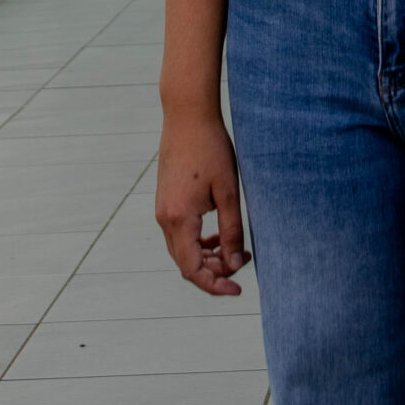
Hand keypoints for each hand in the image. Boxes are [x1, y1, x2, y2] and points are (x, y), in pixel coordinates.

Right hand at [155, 105, 249, 294]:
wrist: (187, 114)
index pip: (193, 270)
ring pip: (182, 249)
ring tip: (235, 250)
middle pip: (186, 263)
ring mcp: (162, 209)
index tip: (238, 289)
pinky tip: (218, 233)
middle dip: (214, 271)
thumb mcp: (228, 191)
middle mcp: (164, 218)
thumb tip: (234, 265)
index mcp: (179, 220)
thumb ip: (231, 231)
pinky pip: (179, 233)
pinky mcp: (165, 200)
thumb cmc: (211, 148)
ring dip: (207, 256)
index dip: (215, 285)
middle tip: (243, 262)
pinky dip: (198, 241)